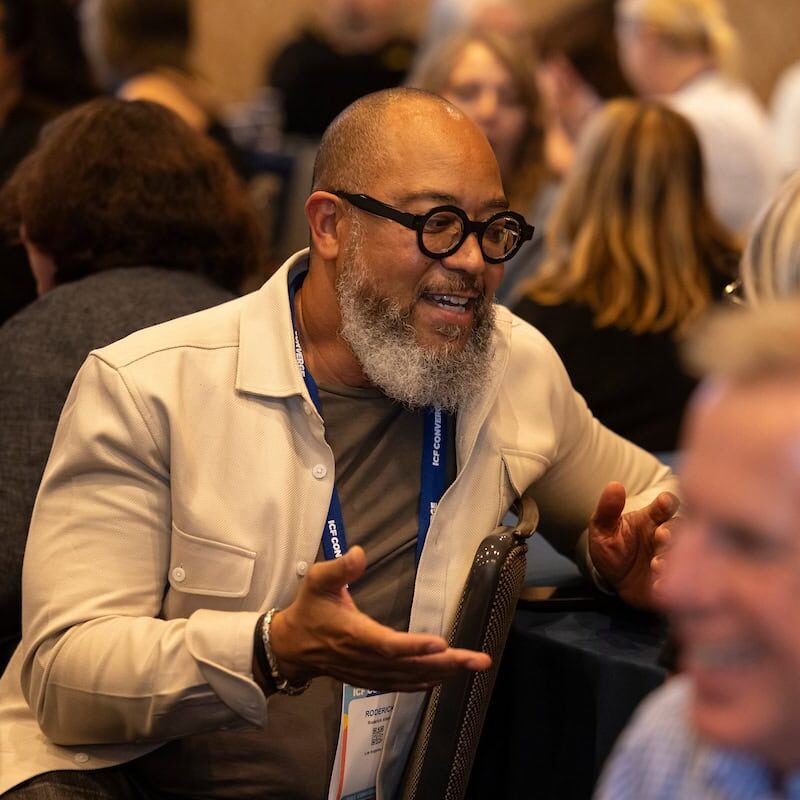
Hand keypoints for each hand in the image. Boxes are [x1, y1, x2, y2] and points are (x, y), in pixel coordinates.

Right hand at [267, 546, 490, 692]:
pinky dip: (426, 683)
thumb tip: (360, 553)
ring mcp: (369, 673)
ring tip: (473, 665)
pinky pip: (403, 686)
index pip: (387, 644)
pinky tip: (447, 678)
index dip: (413, 647)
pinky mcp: (371, 680)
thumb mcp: (317, 581)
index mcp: (354, 634)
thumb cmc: (310, 609)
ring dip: (444, 674)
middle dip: (447, 663)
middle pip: (409, 666)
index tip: (441, 643)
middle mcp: (365, 658)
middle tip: (478, 659)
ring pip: (411, 678)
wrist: (292, 646)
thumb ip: (339, 568)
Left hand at [588, 482, 678, 608]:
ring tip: (656, 564)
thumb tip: (613, 485)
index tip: (664, 503)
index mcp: (652, 518)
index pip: (666, 504)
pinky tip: (658, 586)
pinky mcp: (673, 580)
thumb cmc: (612, 548)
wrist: (613, 580)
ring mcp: (673, 557)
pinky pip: (679, 581)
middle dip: (671, 531)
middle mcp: (667, 535)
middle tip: (661, 536)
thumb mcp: (603, 529)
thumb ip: (608, 510)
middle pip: (678, 528)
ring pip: (683, 554)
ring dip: (671, 558)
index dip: (667, 502)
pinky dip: (670, 583)